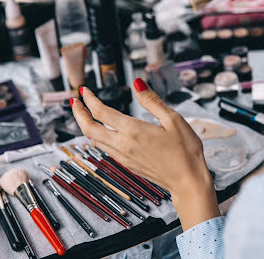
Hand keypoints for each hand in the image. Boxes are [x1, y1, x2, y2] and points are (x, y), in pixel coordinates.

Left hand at [71, 79, 219, 229]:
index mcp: (133, 131)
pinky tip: (103, 132)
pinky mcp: (128, 165)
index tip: (84, 90)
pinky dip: (97, 137)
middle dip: (78, 113)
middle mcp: (124, 145)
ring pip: (94, 140)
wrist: (188, 181)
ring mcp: (124, 157)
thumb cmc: (185, 151)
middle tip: (75, 101)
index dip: (90, 99)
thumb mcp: (173, 119)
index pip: (101, 112)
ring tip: (86, 114)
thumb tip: (137, 83)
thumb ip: (152, 101)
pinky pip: (105, 149)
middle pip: (89, 128)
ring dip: (86, 125)